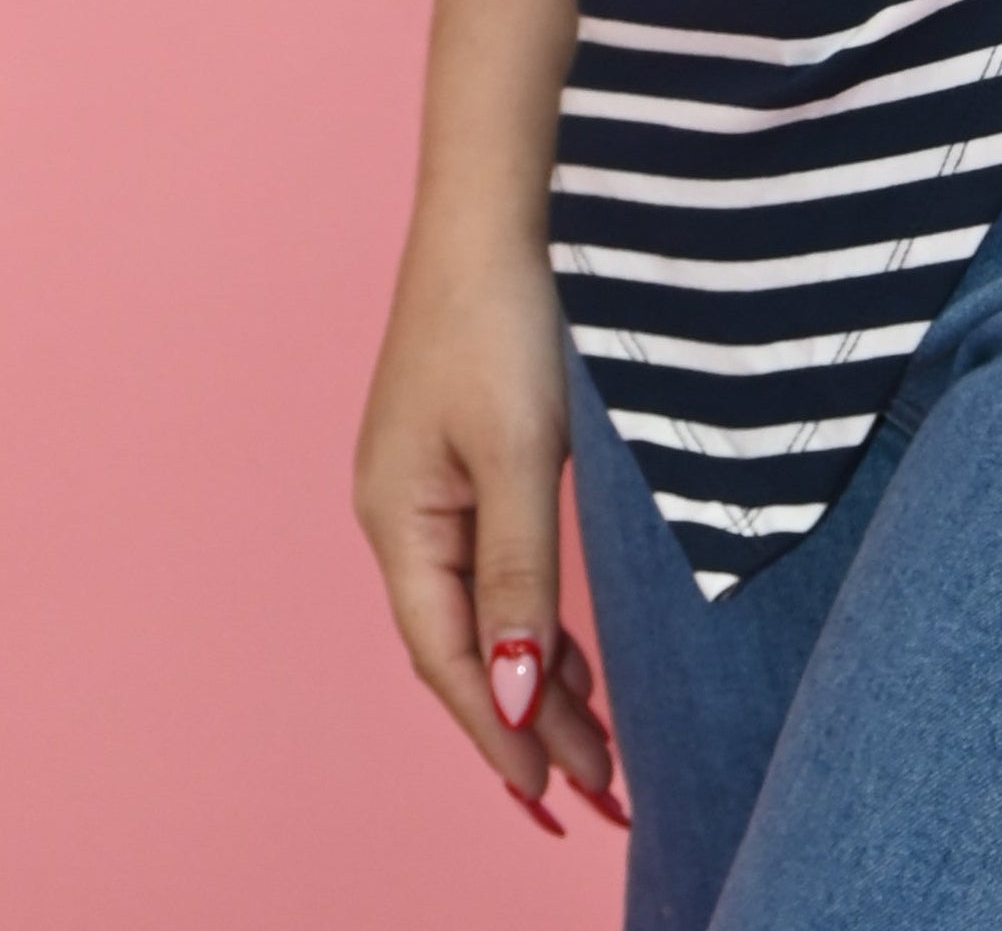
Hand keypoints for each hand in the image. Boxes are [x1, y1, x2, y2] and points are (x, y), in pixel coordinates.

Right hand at [353, 225, 624, 832]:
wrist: (499, 199)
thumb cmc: (505, 313)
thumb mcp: (521, 452)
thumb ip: (520, 575)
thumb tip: (516, 697)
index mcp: (401, 519)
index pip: (454, 661)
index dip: (504, 737)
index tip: (556, 804)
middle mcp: (402, 511)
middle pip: (467, 647)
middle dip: (530, 727)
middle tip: (600, 795)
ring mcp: (429, 480)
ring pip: (485, 609)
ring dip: (539, 677)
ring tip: (597, 748)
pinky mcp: (465, 449)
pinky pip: (495, 563)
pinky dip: (534, 615)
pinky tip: (571, 649)